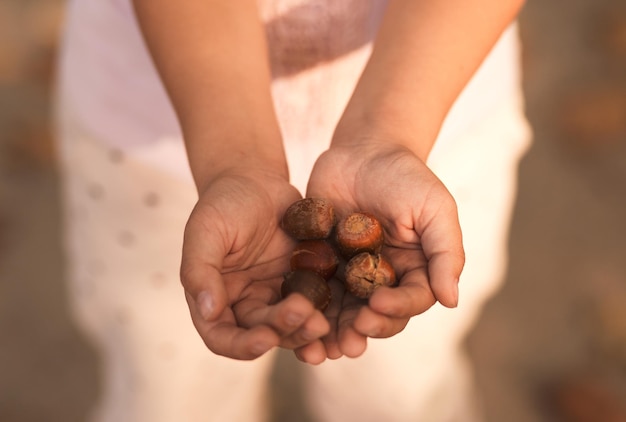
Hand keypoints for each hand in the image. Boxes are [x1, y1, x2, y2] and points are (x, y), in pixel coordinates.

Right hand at [180, 167, 330, 360]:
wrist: (255, 179)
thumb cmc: (223, 203)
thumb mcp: (205, 231)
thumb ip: (199, 270)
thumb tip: (208, 310)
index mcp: (215, 298)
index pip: (222, 337)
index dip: (242, 346)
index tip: (265, 339)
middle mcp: (245, 304)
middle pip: (263, 333)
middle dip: (284, 330)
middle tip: (307, 318)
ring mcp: (275, 295)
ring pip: (292, 325)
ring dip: (306, 329)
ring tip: (324, 322)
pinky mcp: (303, 282)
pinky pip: (315, 302)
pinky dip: (326, 311)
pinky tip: (339, 313)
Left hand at [298, 140, 464, 360]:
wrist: (363, 148)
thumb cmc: (405, 175)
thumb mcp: (435, 209)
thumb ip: (445, 252)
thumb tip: (452, 300)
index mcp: (413, 270)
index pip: (409, 300)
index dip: (396, 308)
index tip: (377, 305)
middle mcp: (382, 277)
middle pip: (375, 315)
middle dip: (363, 329)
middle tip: (348, 339)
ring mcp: (349, 272)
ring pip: (342, 311)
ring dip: (332, 331)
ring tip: (320, 345)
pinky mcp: (320, 261)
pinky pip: (312, 288)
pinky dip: (305, 306)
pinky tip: (294, 316)